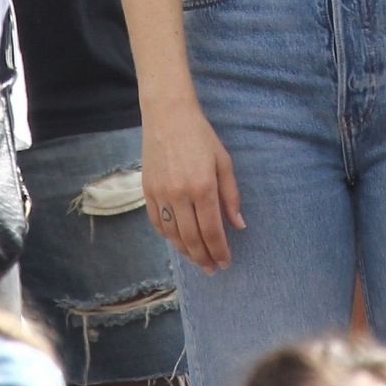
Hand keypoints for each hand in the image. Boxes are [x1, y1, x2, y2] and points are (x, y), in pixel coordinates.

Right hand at [141, 98, 244, 273]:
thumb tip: (238, 225)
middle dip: (203, 257)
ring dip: (185, 251)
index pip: (212, 230)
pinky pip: (157, 222)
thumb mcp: (224, 162)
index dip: (219, 250)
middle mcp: (180, 194)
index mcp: (203, 187)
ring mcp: (161, 194)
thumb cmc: (201, 136)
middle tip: (212, 269)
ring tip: (197, 259)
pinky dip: (168, 236)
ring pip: (172, 235)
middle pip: (191, 238)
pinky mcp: (147, 191)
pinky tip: (178, 241)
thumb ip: (231, 195)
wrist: (168, 116)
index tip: (225, 262)